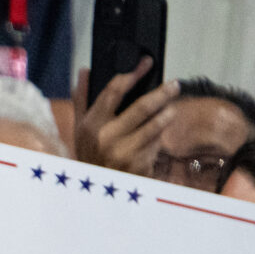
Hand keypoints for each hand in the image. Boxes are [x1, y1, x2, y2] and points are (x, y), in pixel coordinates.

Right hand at [72, 59, 178, 176]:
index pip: (113, 91)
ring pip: (156, 124)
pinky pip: (157, 143)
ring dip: (167, 114)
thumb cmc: (90, 156)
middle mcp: (106, 137)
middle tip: (174, 85)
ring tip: (170, 109)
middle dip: (163, 93)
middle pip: (143, 106)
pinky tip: (157, 136)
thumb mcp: (80, 129)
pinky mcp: (140, 164)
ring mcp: (124, 152)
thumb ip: (82, 100)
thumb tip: (85, 72)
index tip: (146, 63)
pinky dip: (160, 137)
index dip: (133, 74)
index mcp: (90, 125)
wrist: (98, 190)